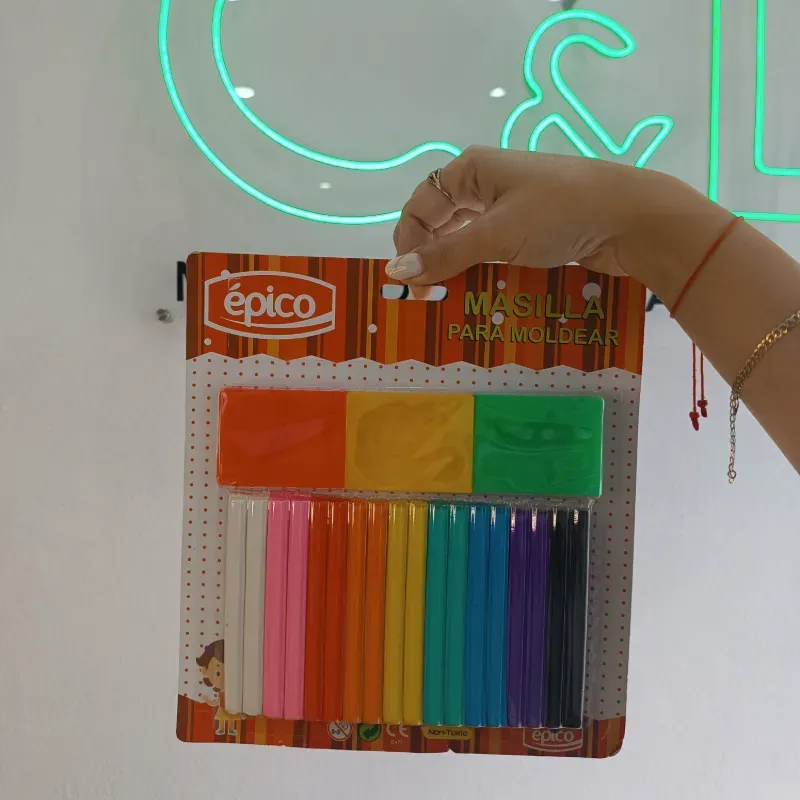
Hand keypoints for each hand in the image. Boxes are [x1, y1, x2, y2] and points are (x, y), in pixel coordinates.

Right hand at [387, 146, 680, 284]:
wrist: (631, 219)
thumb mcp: (497, 234)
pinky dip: (481, 270)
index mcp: (472, 170)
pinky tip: (479, 291)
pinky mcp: (531, 230)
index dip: (410, 243)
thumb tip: (395, 272)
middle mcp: (487, 184)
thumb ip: (445, 254)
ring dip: (456, 267)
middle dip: (430, 257)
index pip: (421, 206)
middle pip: (441, 222)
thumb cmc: (559, 213)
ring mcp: (511, 207)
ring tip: (450, 297)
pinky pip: (492, 250)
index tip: (411, 284)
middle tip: (428, 295)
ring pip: (466, 239)